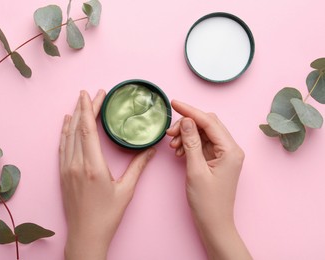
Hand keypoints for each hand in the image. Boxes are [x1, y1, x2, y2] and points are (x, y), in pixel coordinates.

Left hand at [59, 90, 155, 259]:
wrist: (86, 235)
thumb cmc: (107, 216)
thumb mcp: (126, 190)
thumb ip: (138, 167)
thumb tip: (151, 150)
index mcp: (92, 166)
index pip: (88, 129)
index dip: (89, 109)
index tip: (92, 94)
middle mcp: (76, 164)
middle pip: (78, 128)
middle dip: (84, 108)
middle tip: (89, 93)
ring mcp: (66, 169)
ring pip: (67, 136)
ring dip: (73, 117)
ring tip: (79, 102)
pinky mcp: (62, 174)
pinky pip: (62, 147)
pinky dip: (64, 132)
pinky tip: (67, 124)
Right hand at [166, 100, 250, 259]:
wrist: (214, 223)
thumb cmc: (207, 201)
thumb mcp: (195, 170)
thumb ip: (191, 142)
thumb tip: (185, 120)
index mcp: (230, 150)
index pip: (209, 122)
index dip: (190, 111)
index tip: (174, 103)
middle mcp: (230, 149)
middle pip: (208, 124)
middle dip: (187, 124)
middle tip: (169, 133)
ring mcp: (224, 155)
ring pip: (204, 134)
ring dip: (187, 135)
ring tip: (173, 146)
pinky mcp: (217, 160)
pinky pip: (203, 144)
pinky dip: (190, 144)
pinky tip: (179, 152)